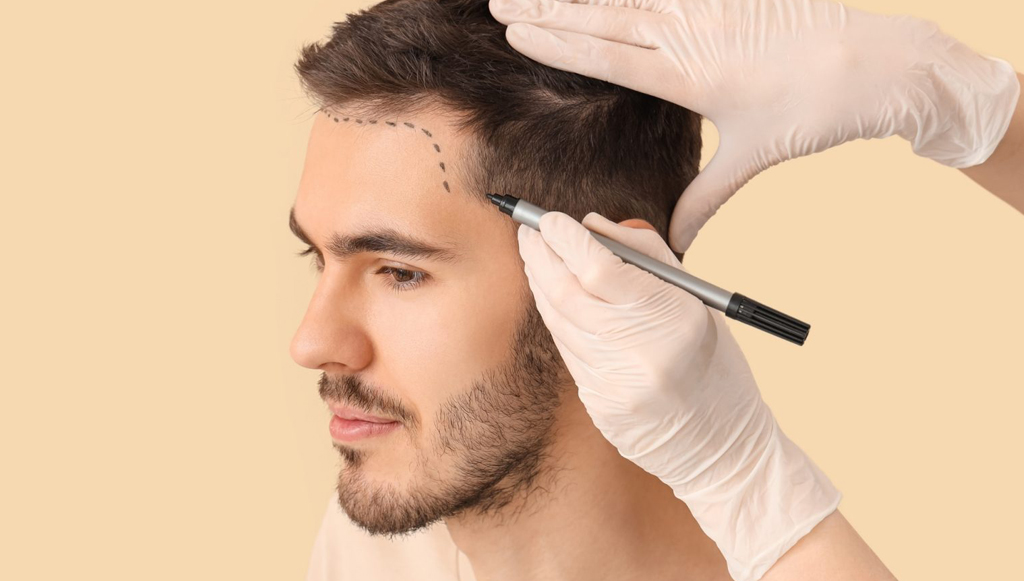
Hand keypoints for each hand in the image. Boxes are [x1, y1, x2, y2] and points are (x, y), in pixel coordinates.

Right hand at [491, 0, 1020, 251]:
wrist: (878, 65)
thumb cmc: (811, 111)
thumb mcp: (752, 158)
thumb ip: (705, 198)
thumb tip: (675, 241)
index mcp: (687, 76)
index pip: (604, 55)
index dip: (556, 42)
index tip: (515, 31)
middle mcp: (691, 34)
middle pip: (604, 17)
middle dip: (547, 7)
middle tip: (501, 0)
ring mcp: (711, 6)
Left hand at [517, 211, 840, 580]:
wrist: (724, 448)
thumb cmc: (715, 364)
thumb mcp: (698, 301)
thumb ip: (646, 255)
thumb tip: (590, 224)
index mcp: (674, 321)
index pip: (598, 270)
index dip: (564, 239)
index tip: (549, 218)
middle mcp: (640, 355)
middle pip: (566, 293)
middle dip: (540, 255)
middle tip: (529, 229)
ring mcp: (615, 386)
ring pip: (560, 322)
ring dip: (542, 283)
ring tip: (536, 256)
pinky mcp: (599, 407)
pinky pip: (568, 351)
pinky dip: (558, 318)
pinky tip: (555, 298)